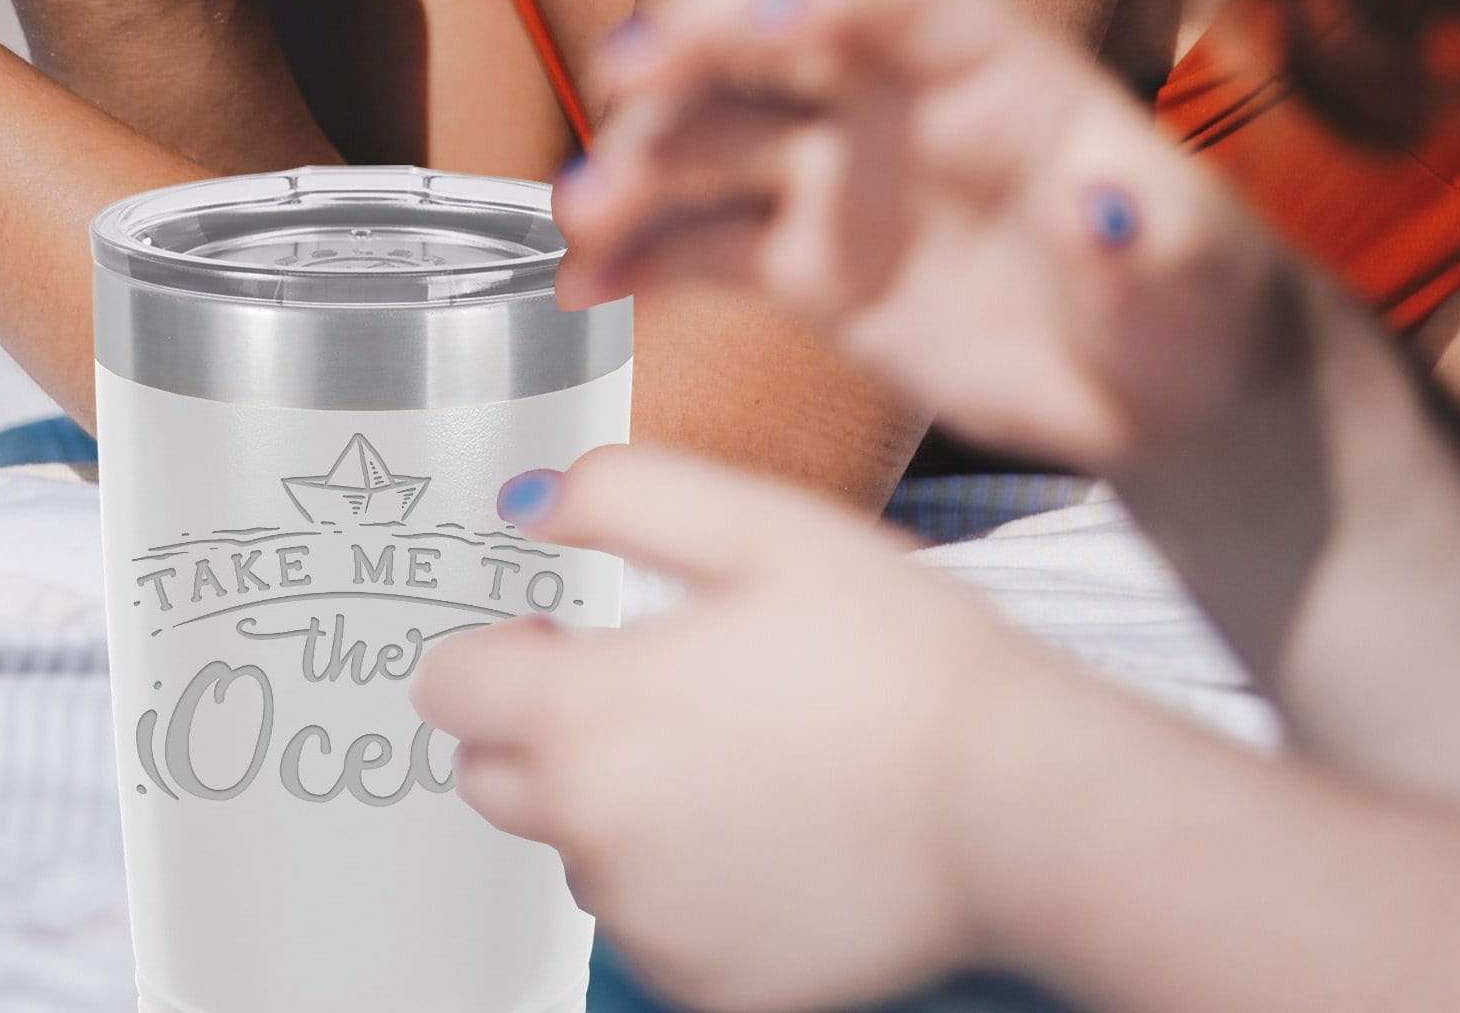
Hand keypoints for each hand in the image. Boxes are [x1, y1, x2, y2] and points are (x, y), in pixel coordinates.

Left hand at [415, 447, 1060, 1011]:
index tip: (562, 637)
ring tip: (745, 756)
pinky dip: (690, 881)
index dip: (498, 650)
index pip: (448, 689)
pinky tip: (774, 828)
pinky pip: (658, 924)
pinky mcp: (709, 983)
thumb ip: (622, 494)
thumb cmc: (901, 662)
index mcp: (586, 714)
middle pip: (495, 779)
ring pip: (585, 853)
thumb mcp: (759, 524)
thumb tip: (529, 503)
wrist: (1011, 800)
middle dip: (547, 731)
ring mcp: (650, 922)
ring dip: (625, 807)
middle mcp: (596, 833)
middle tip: (658, 691)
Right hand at [561, 0, 1298, 469]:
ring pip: (717, 138)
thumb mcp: (1195, 274)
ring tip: (581, 217)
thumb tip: (1110, 206)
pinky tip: (584, 287)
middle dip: (693, 40)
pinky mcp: (811, 263)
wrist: (1163, 388)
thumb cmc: (1196, 302)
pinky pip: (702, 243)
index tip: (776, 18)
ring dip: (641, 159)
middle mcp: (897, 99)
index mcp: (994, 65)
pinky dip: (639, 258)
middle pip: (773, 34)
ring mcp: (844, 177)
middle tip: (622, 77)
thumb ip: (1152, 238)